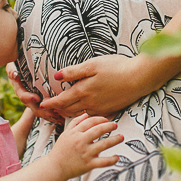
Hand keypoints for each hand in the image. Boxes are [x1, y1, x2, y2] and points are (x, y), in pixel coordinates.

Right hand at [7, 62, 62, 124]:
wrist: (24, 71)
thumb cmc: (19, 66)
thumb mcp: (13, 67)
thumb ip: (12, 70)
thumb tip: (14, 74)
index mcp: (19, 89)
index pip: (23, 96)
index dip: (29, 98)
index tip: (37, 98)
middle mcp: (26, 98)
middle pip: (34, 108)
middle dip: (43, 111)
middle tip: (52, 112)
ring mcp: (33, 102)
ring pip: (41, 112)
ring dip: (49, 115)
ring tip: (59, 117)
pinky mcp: (41, 103)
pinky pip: (47, 112)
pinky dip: (54, 116)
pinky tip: (62, 118)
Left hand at [41, 54, 155, 118]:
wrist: (139, 78)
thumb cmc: (116, 67)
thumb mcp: (93, 64)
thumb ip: (74, 72)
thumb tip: (56, 76)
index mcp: (83, 91)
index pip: (61, 100)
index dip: (50, 102)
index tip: (41, 104)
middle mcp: (89, 103)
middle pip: (68, 110)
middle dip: (57, 110)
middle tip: (48, 109)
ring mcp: (99, 108)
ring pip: (79, 114)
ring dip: (68, 113)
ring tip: (61, 111)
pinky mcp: (109, 110)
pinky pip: (91, 116)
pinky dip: (82, 115)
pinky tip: (82, 112)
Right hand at [49, 113, 120, 178]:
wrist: (55, 167)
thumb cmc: (60, 150)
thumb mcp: (65, 134)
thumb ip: (75, 123)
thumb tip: (86, 114)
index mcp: (75, 133)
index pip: (90, 122)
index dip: (100, 119)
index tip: (106, 120)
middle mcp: (80, 142)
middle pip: (98, 130)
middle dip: (109, 126)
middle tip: (115, 125)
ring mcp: (85, 153)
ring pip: (103, 144)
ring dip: (114, 140)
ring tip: (121, 137)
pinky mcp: (88, 164)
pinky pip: (103, 162)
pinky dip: (112, 160)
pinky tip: (117, 157)